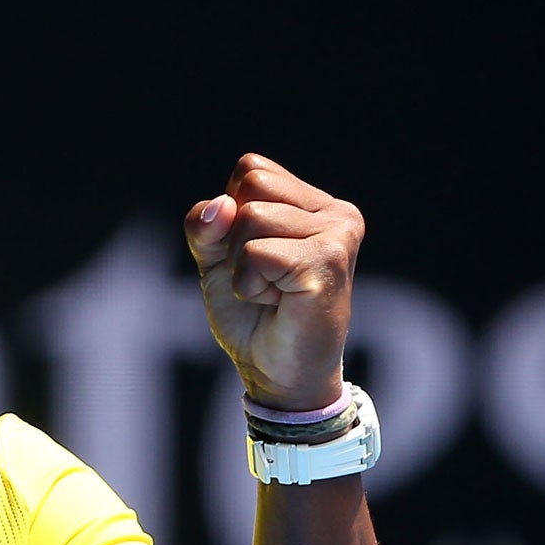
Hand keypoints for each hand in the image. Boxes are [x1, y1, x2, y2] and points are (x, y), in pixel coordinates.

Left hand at [185, 153, 363, 410]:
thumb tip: (220, 205)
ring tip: (272, 291)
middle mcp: (336, 211)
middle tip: (262, 277)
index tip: (252, 258)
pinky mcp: (328, 260)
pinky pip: (256, 252)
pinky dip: (249, 284)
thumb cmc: (253, 316)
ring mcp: (338, 233)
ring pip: (250, 218)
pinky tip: (277, 302)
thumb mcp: (216, 260)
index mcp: (315, 202)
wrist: (277, 374)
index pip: (250, 170)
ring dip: (242, 265)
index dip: (229, 217)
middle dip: (235, 237)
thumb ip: (206, 225)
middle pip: (251, 185)